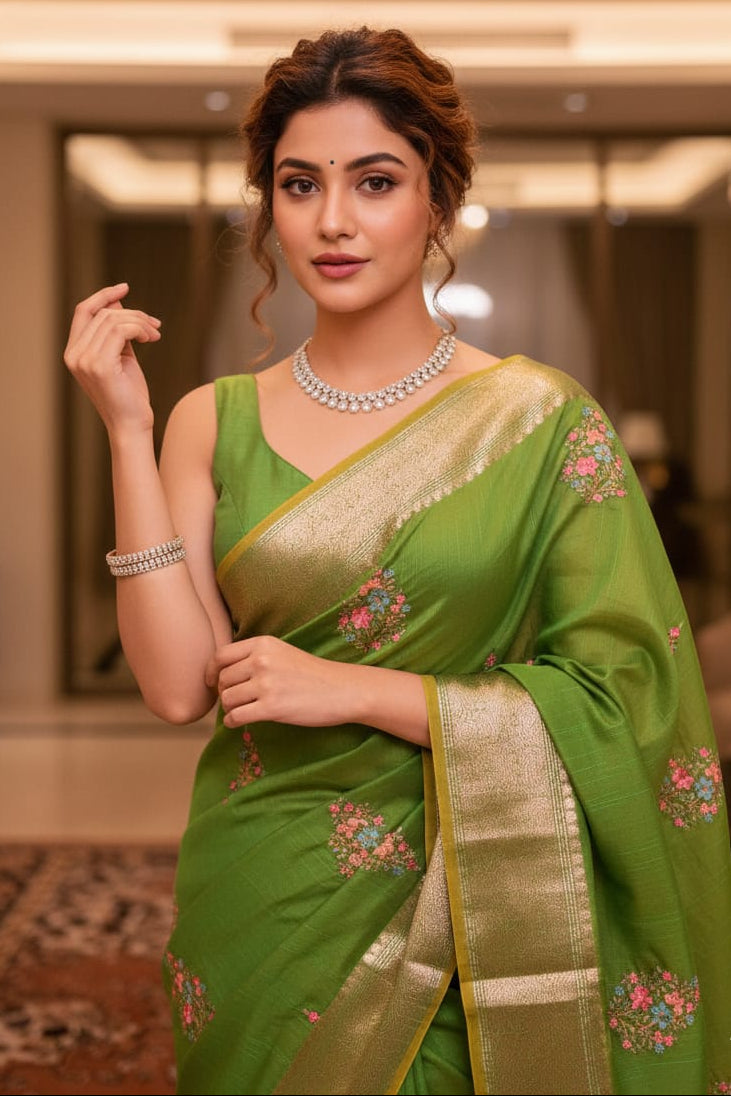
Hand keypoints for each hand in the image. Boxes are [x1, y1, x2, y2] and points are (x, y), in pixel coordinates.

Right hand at [63, 282, 161, 435]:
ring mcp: (84, 360)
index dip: (103, 296)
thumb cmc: (129, 395)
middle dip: (133, 314)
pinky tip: (152, 339)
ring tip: (155, 334)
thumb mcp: (121, 357)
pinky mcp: (100, 365)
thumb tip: (119, 302)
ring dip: (140, 322)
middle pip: (103, 314)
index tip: (125, 287)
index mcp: (74, 352)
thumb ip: (117, 332)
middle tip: (155, 325)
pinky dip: (140, 329)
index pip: (83, 311)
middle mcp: (74, 355)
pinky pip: (121, 331)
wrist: (133, 425)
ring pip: (114, 320)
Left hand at [206, 635, 359, 728]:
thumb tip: (223, 673)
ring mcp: (266, 684)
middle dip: (224, 693)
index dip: (211, 672)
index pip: (220, 656)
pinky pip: (236, 716)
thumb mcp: (282, 653)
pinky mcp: (271, 707)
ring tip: (241, 711)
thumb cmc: (313, 674)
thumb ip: (255, 657)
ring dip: (229, 708)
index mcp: (263, 644)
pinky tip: (239, 723)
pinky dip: (232, 722)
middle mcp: (261, 660)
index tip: (212, 683)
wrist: (342, 690)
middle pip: (222, 679)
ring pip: (227, 699)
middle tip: (234, 701)